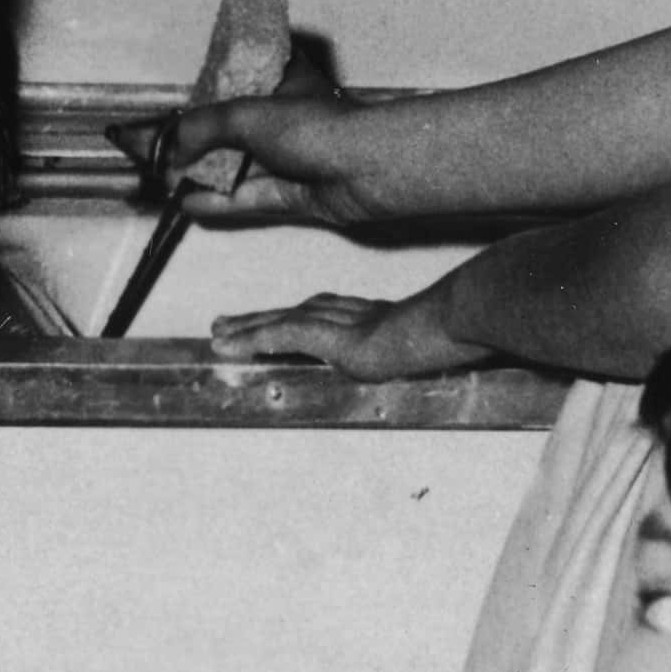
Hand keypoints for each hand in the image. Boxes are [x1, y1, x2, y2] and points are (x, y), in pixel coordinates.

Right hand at [110, 68, 381, 229]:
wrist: (368, 171)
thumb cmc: (318, 127)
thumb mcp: (248, 115)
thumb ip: (203, 128)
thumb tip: (169, 148)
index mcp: (281, 81)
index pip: (234, 79)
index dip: (201, 90)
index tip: (170, 105)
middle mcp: (285, 117)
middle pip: (228, 129)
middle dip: (191, 142)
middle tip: (152, 152)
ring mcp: (289, 157)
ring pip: (235, 165)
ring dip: (199, 173)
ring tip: (160, 179)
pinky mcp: (293, 193)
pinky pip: (247, 195)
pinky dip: (218, 199)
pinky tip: (187, 202)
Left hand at [206, 288, 480, 380]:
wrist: (453, 322)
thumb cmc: (453, 332)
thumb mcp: (430, 345)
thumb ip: (416, 350)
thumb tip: (429, 360)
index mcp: (370, 315)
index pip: (320, 313)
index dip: (291, 316)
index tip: (271, 319)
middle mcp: (348, 311)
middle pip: (292, 312)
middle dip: (258, 318)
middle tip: (224, 323)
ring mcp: (339, 322)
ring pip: (280, 321)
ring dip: (246, 328)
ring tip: (217, 334)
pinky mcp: (330, 336)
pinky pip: (280, 335)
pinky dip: (251, 339)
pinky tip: (227, 345)